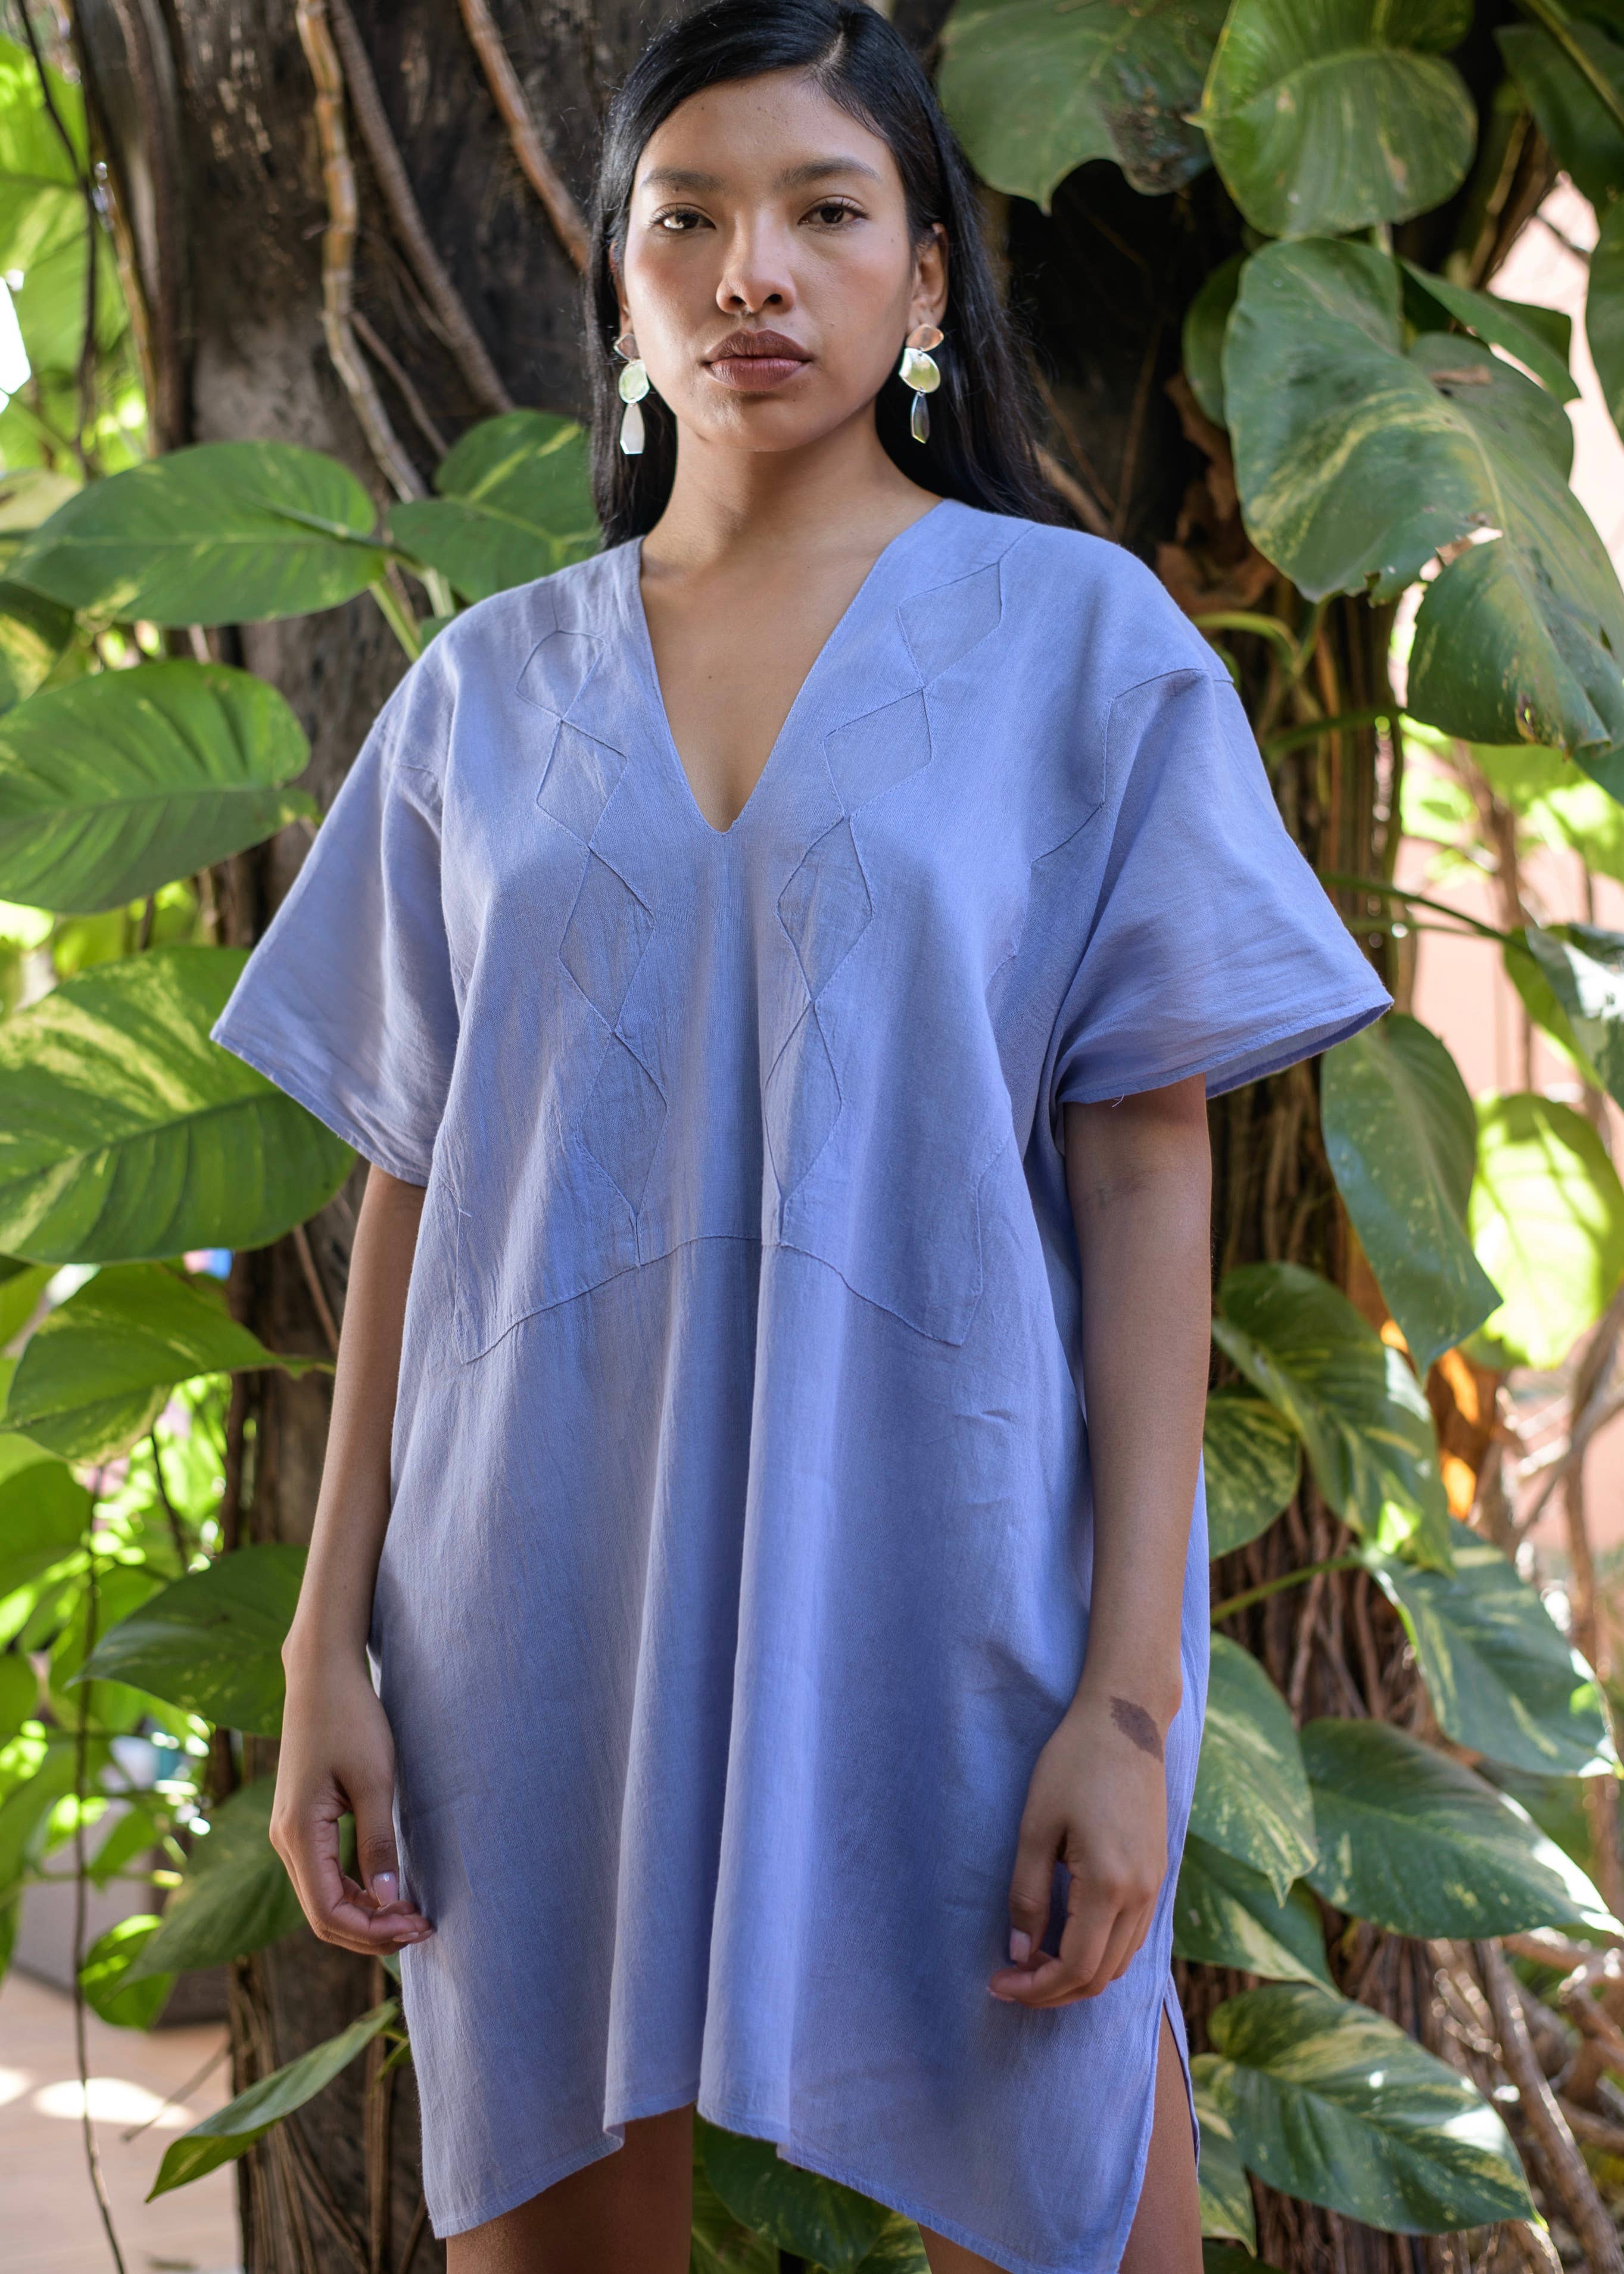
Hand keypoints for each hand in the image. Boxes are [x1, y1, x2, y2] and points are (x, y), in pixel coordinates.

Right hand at [269, 1642, 434, 1956]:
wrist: (322, 1675)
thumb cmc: (350, 1718)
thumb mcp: (374, 1780)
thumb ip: (378, 1842)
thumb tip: (389, 1900)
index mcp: (298, 1834)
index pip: (329, 1913)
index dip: (374, 1930)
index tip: (419, 1925)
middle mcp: (284, 1841)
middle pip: (323, 1915)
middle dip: (372, 1930)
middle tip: (423, 1927)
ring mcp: (288, 1832)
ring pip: (323, 1898)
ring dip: (365, 1913)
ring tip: (411, 1914)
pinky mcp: (300, 1822)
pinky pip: (324, 1875)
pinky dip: (355, 1891)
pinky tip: (388, 1889)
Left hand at [987, 1681, 1170, 2006]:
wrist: (1125, 1720)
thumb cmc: (1072, 1764)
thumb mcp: (1036, 1827)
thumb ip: (1028, 1894)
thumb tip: (1019, 1951)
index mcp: (1109, 1885)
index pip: (1075, 1967)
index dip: (1035, 1988)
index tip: (998, 1983)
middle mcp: (1141, 1894)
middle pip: (1100, 1976)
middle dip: (1053, 1991)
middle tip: (1010, 1982)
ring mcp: (1155, 1884)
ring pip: (1120, 1961)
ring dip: (1078, 1975)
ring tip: (1033, 1965)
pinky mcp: (1157, 1871)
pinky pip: (1132, 1935)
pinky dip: (1100, 1952)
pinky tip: (1067, 1938)